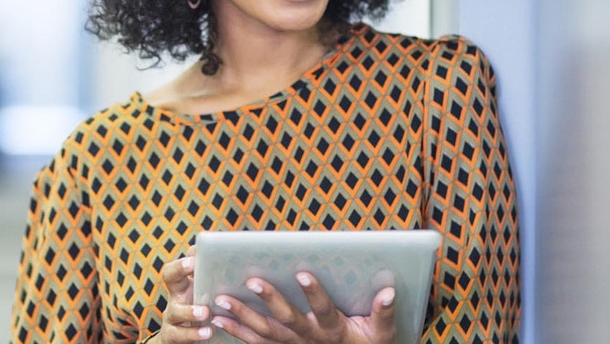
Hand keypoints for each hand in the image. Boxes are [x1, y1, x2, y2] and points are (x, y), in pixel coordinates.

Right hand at [152, 246, 212, 343]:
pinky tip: (207, 332)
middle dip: (179, 267)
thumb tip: (246, 260)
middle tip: (192, 263)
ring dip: (190, 311)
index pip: (188, 259)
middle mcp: (176, 295)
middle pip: (170, 275)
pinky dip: (193, 333)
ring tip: (205, 312)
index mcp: (186, 282)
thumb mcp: (208, 293)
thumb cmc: (203, 309)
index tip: (203, 249)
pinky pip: (178, 334)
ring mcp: (172, 315)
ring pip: (175, 310)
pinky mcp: (171, 335)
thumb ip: (220, 281)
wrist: (183, 337)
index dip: (191, 254)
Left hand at [210, 272, 395, 343]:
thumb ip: (383, 313)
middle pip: (288, 321)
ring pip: (266, 333)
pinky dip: (238, 332)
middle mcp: (311, 340)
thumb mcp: (382, 334)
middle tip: (252, 281)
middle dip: (270, 300)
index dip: (314, 293)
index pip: (324, 311)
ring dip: (243, 317)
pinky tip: (220, 319)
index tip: (301, 272)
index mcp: (334, 331)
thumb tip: (389, 291)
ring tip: (221, 299)